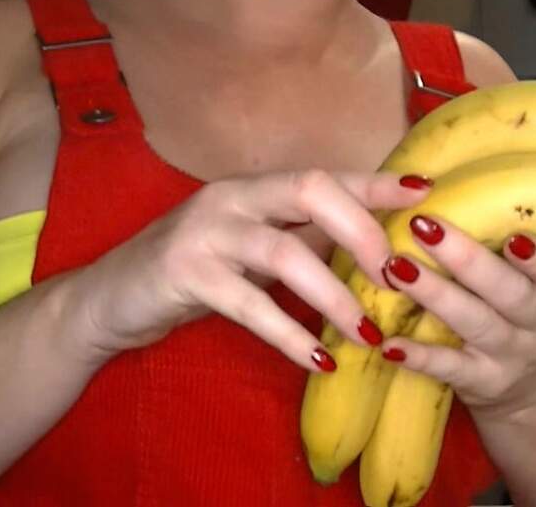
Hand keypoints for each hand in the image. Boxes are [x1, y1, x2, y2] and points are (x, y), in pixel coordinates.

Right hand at [67, 169, 433, 370]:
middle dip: (363, 230)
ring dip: (334, 295)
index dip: (375, 182)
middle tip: (397, 276)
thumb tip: (369, 248)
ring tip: (368, 333)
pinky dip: (290, 334)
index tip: (424, 189)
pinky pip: (249, 306)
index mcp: (255, 189)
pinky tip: (320, 360)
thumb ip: (301, 241)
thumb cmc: (194, 271)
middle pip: (311, 191)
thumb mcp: (251, 251)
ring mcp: (205, 231)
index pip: (325, 175)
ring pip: (284, 252)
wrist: (111, 298)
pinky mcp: (183, 272)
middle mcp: (232, 197)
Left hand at [379, 215, 535, 412]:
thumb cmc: (507, 304)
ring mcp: (510, 354)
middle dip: (467, 259)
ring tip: (395, 268)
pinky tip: (390, 344)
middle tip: (423, 226)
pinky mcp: (480, 382)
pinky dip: (420, 356)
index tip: (514, 235)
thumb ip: (497, 232)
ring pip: (476, 323)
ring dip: (435, 294)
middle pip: (509, 292)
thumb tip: (440, 175)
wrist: (518, 384)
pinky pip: (450, 368)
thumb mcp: (520, 274)